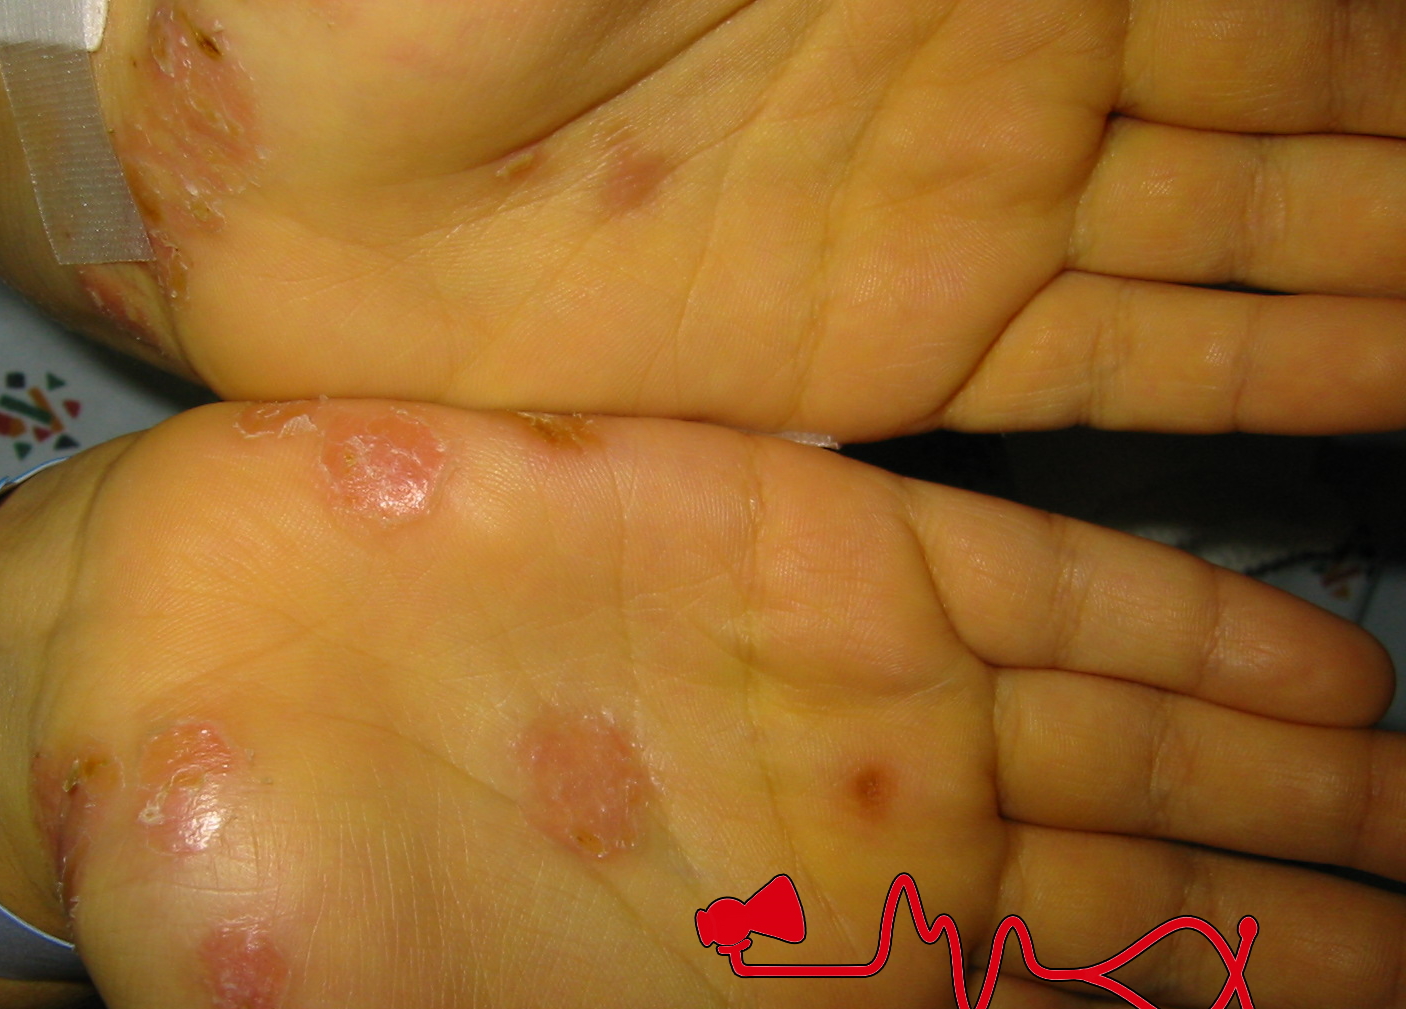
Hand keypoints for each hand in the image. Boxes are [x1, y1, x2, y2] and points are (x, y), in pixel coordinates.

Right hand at [0, 400, 1405, 1008]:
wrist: (153, 688)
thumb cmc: (253, 937)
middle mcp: (858, 849)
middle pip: (1157, 913)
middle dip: (1327, 953)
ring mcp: (852, 690)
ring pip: (1143, 751)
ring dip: (1306, 801)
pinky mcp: (819, 539)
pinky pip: (1061, 594)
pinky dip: (1203, 640)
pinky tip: (1335, 691)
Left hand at [67, 0, 1405, 438]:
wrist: (299, 130)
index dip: (1373, 41)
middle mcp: (1006, 63)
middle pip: (1285, 107)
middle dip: (1397, 164)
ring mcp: (955, 217)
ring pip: (1241, 242)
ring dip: (1375, 278)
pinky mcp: (885, 358)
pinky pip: (1125, 367)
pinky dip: (1265, 380)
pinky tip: (1389, 383)